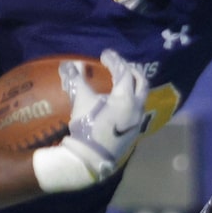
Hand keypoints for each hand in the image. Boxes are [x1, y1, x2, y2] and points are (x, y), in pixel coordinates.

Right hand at [42, 52, 149, 184]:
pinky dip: (133, 97)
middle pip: (141, 82)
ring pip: (142, 95)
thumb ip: (77, 80)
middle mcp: (137, 106)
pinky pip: (138, 107)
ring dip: (134, 84)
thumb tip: (69, 64)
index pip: (124, 72)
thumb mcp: (81, 101)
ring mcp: (138, 119)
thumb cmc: (87, 127)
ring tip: (122, 79)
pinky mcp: (135, 128)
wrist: (91, 157)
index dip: (114, 60)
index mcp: (126, 97)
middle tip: (119, 64)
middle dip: (131, 70)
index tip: (105, 54)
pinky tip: (122, 99)